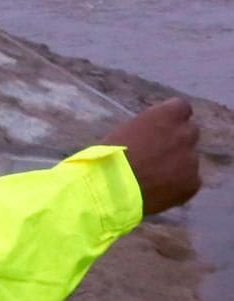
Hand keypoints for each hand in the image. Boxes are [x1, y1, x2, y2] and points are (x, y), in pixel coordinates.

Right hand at [105, 97, 200, 215]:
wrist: (109, 189)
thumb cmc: (107, 157)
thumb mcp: (124, 132)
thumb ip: (146, 131)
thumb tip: (150, 138)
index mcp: (167, 115)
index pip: (181, 108)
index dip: (171, 119)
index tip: (160, 129)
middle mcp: (185, 134)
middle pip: (189, 133)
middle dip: (176, 142)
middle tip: (157, 156)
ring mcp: (192, 159)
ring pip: (189, 160)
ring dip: (177, 166)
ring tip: (154, 179)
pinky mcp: (193, 183)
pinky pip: (189, 182)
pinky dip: (177, 187)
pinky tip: (158, 192)